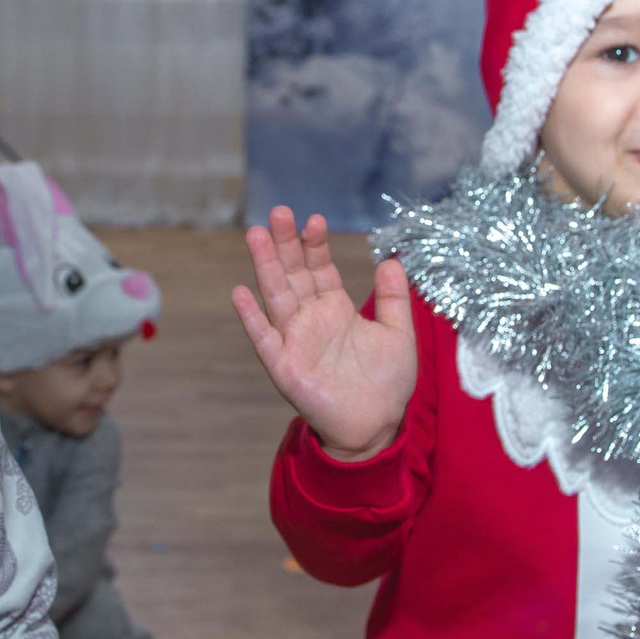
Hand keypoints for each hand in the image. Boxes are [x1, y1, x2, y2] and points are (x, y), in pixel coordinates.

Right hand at [231, 207, 417, 461]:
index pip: (319, 268)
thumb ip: (394, 299)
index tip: (315, 220)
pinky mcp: (284, 366)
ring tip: (256, 234)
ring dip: (265, 266)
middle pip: (293, 274)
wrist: (376, 426)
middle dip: (286, 244)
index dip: (315, 245)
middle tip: (279, 211)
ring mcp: (294, 340)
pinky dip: (252, 318)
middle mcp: (310, 319)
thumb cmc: (385, 384)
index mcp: (334, 309)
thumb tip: (391, 259)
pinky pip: (265, 338)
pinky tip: (240, 292)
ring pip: (276, 296)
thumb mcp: (398, 334)